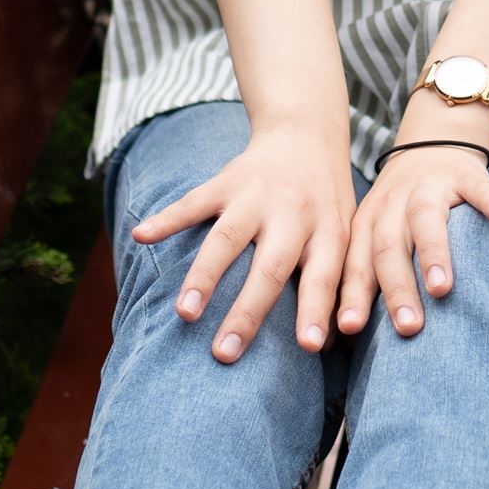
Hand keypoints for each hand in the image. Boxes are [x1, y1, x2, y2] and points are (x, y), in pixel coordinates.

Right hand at [130, 119, 356, 363]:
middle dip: (248, 312)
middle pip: (270, 268)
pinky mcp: (226, 181)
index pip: (323, 276)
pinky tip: (140, 236)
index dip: (317, 310)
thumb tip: (328, 346)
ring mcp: (256, 196)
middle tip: (224, 354)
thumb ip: (340, 283)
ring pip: (227, 239)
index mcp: (328, 230)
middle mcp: (292, 213)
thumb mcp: (348, 234)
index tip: (309, 347)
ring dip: (204, 276)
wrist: (305, 134)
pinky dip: (166, 219)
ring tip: (184, 313)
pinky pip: (193, 202)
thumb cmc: (328, 202)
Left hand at [338, 127, 488, 339]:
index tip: (349, 328)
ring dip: (432, 253)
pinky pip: (476, 186)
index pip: (357, 264)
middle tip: (408, 327)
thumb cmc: (399, 209)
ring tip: (441, 288)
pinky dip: (487, 198)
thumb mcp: (375, 233)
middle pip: (388, 247)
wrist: (430, 145)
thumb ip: (366, 276)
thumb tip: (343, 338)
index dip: (353, 295)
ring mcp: (428, 187)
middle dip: (397, 289)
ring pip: (425, 219)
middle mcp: (392, 206)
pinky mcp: (463, 174)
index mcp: (368, 225)